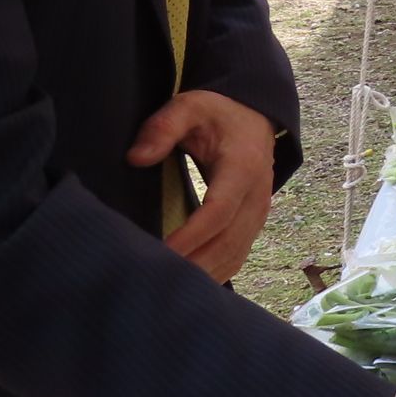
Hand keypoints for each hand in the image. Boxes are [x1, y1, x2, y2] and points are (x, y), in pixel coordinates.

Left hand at [128, 89, 275, 283]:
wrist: (256, 117)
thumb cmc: (218, 113)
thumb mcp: (190, 105)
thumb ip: (163, 127)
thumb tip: (137, 158)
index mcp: (243, 168)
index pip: (217, 212)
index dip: (190, 236)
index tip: (160, 251)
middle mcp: (257, 196)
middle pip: (226, 242)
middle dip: (193, 265)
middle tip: (153, 282)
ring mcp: (259, 213)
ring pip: (234, 254)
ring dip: (203, 274)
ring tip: (166, 291)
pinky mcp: (253, 223)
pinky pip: (237, 256)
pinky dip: (215, 273)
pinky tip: (189, 286)